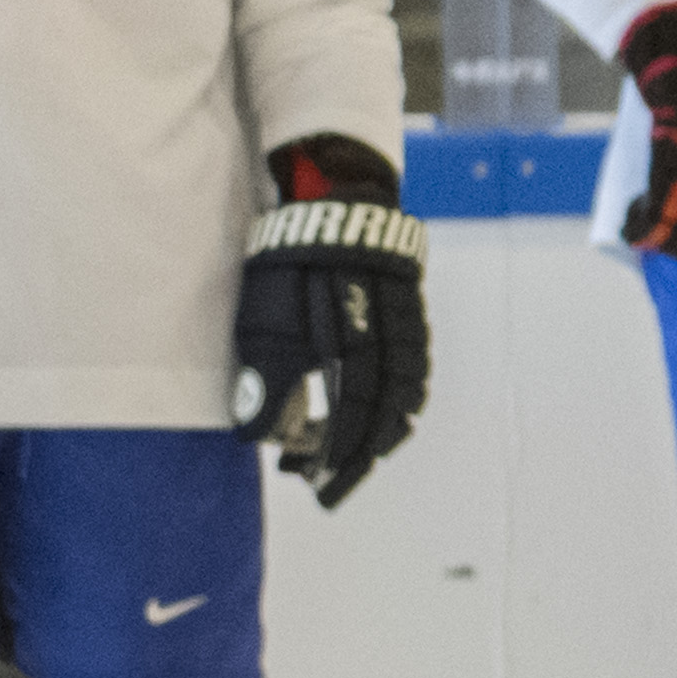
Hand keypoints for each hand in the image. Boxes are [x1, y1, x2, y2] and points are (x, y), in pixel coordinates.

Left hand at [233, 136, 428, 510]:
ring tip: (367, 453)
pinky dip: (408, 394)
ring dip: (387, 429)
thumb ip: (265, 373)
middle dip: (359, 454)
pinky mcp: (412, 307)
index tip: (313, 482)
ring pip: (407, 390)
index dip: (334, 456)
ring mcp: (404, 322)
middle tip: (336, 485)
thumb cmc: (289, 256)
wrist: (336, 192)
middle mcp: (384, 339)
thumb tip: (259, 433)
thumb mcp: (263, 315)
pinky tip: (396, 409)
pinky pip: (417, 363)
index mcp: (347, 342)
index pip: (351, 417)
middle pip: (384, 413)